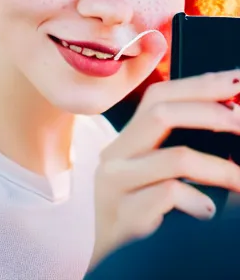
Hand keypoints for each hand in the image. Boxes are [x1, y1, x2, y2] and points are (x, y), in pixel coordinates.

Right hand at [90, 39, 239, 268]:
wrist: (113, 265)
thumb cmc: (144, 216)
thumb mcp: (155, 175)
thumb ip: (177, 147)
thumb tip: (227, 116)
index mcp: (126, 142)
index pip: (157, 96)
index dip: (198, 84)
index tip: (236, 80)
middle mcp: (114, 154)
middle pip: (160, 111)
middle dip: (212, 111)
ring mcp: (115, 182)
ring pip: (175, 157)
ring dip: (221, 168)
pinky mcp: (124, 212)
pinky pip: (171, 195)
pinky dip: (200, 201)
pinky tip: (208, 212)